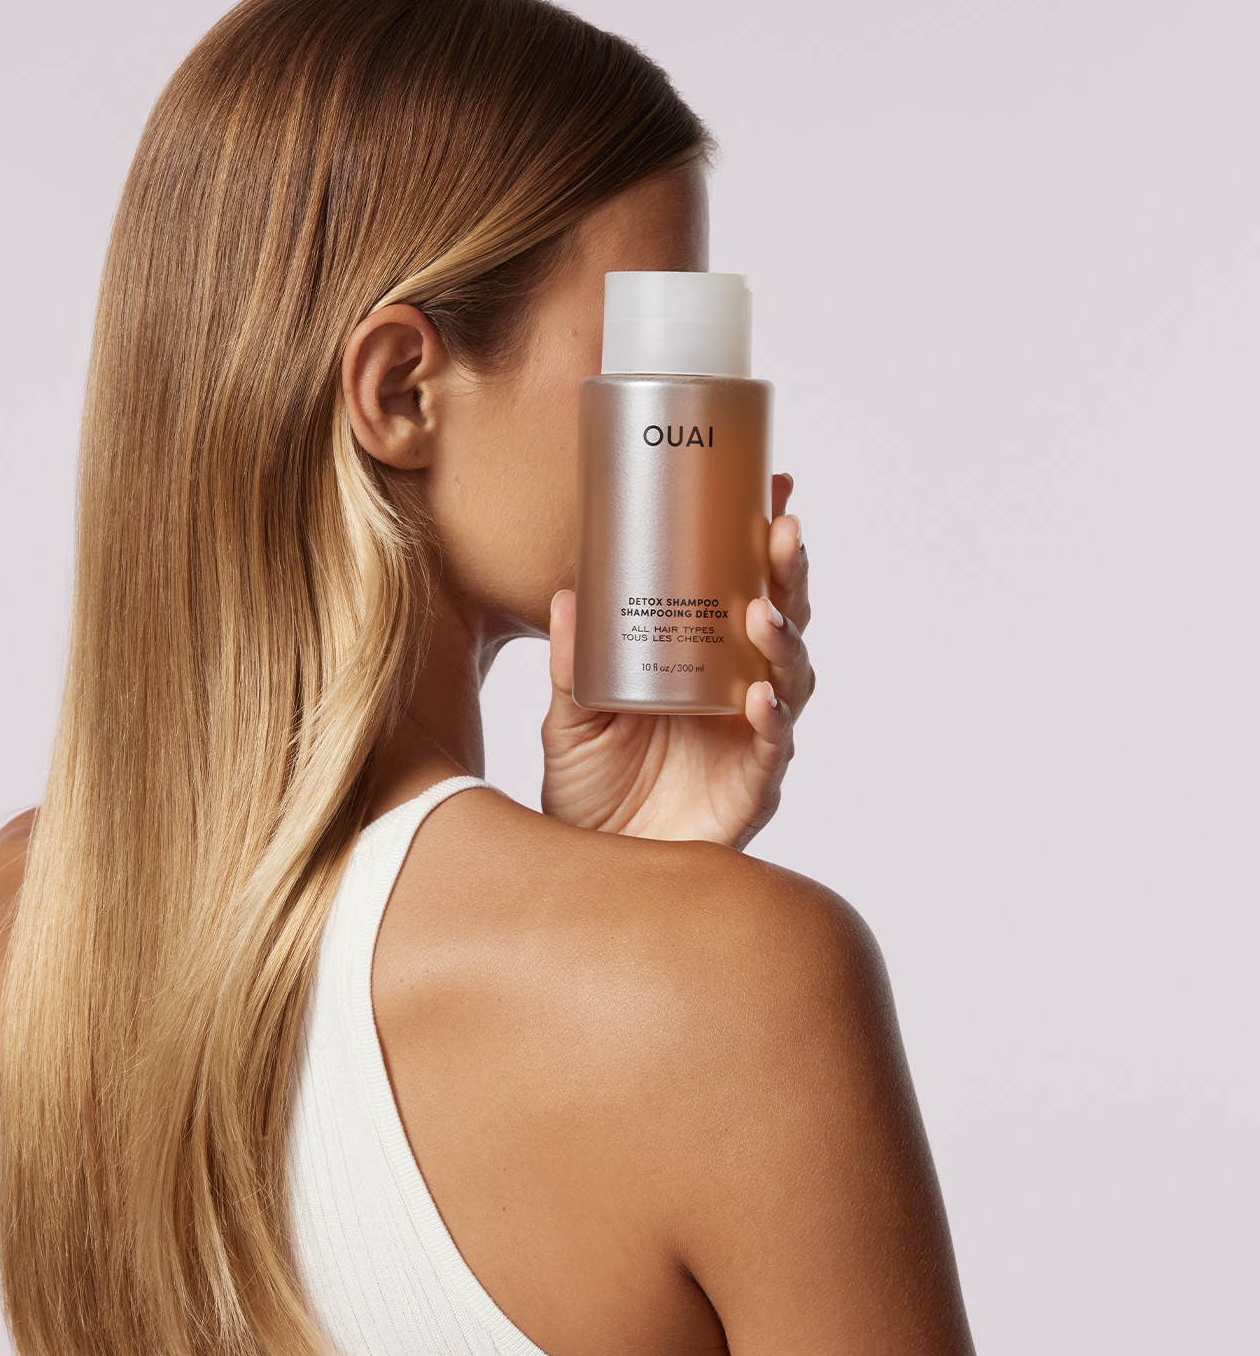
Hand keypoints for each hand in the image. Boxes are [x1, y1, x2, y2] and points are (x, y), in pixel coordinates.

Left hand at [541, 473, 812, 849]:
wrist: (590, 872)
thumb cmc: (588, 789)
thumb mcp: (569, 716)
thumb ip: (570, 662)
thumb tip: (564, 593)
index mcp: (702, 658)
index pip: (743, 584)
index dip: (761, 538)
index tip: (769, 484)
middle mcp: (737, 688)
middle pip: (782, 618)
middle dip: (788, 572)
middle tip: (783, 529)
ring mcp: (750, 735)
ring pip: (791, 674)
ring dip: (783, 638)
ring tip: (762, 611)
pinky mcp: (752, 784)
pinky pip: (774, 745)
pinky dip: (772, 718)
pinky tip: (760, 696)